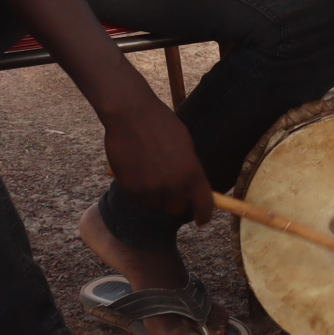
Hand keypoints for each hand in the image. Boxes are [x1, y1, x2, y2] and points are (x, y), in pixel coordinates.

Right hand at [101, 98, 212, 225]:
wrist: (131, 114)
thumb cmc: (160, 124)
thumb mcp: (185, 147)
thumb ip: (188, 169)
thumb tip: (190, 189)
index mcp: (191, 173)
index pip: (203, 204)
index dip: (204, 215)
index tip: (202, 220)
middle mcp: (172, 185)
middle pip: (176, 209)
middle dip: (174, 201)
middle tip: (168, 188)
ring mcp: (150, 188)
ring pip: (154, 204)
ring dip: (154, 195)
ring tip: (149, 171)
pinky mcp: (130, 188)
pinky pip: (137, 198)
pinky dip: (137, 189)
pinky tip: (136, 168)